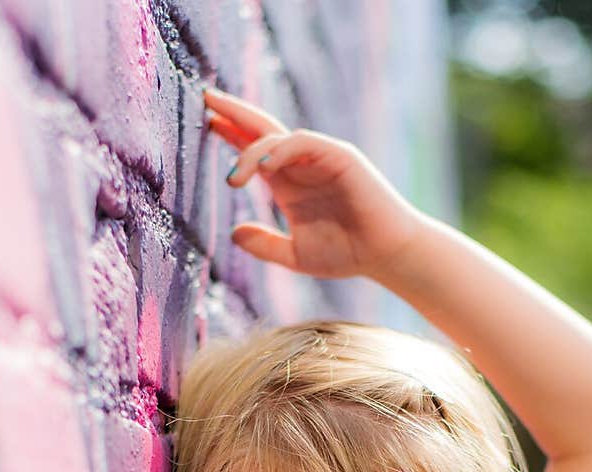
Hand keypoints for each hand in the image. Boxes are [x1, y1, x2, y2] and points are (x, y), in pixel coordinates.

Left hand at [203, 86, 424, 280]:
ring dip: (251, 150)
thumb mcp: (295, 255)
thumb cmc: (347, 254)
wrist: (385, 255)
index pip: (254, 150)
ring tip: (233, 177)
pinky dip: (281, 150)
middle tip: (206, 97)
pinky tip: (264, 167)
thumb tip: (234, 234)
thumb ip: (265, 245)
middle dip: (234, 112)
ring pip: (278, 138)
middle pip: (262, 129)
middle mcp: (301, 165)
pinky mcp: (339, 156)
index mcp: (288, 184)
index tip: (208, 123)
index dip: (231, 134)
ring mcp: (320, 157)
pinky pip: (304, 143)